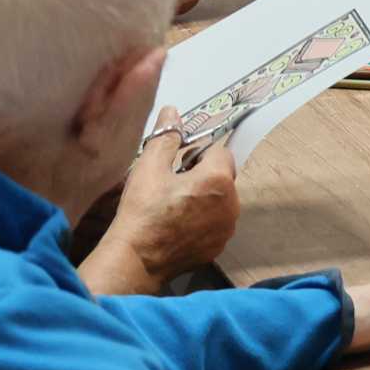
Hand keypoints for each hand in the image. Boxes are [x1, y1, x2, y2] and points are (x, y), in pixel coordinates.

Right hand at [82, 133, 239, 294]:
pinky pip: (216, 223)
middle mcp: (231, 204)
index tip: (178, 163)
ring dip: (205, 198)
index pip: (220, 151)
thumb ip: (166, 137)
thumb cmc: (142, 210)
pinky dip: (203, 220)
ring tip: (174, 205)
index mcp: (218, 179)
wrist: (137, 258)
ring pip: (221, 201)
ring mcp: (226, 228)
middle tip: (173, 183)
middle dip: (203, 175)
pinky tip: (178, 224)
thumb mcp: (150, 167)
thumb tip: (173, 111)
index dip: (199, 153)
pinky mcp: (218, 246)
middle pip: (224, 176)